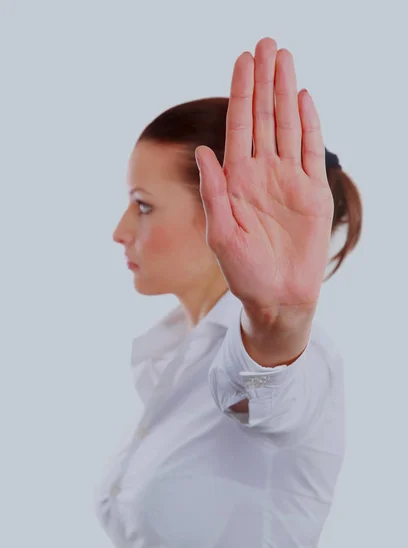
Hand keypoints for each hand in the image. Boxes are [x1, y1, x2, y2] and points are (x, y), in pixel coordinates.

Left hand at [195, 38, 333, 323]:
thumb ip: (214, 192)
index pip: (239, 127)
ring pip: (288, 126)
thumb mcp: (222, 233)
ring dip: (286, 92)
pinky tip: (304, 99)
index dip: (241, 92)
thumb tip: (203, 151)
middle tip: (265, 43)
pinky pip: (311, 152)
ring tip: (284, 58)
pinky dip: (310, 125)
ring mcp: (288, 180)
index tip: (242, 59)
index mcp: (236, 181)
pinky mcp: (312, 192)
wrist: (278, 296)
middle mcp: (262, 173)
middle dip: (263, 80)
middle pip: (264, 117)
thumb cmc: (244, 272)